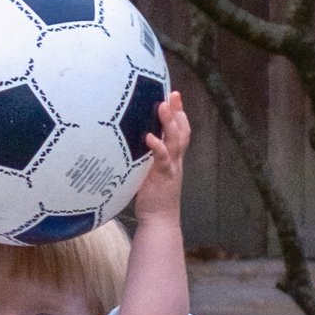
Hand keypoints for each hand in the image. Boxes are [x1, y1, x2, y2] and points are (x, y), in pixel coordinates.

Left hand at [134, 90, 191, 216]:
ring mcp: (171, 167)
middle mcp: (175, 160)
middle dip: (178, 112)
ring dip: (169, 123)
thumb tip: (133, 140)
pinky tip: (149, 137)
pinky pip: (162, 159)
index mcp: (173, 157)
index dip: (179, 113)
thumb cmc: (152, 196)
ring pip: (175, 141)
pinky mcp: (163, 177)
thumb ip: (146, 156)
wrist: (159, 220)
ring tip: (162, 107)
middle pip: (182, 131)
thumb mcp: (149, 171)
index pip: (180, 131)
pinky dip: (157, 147)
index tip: (173, 95)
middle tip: (173, 94)